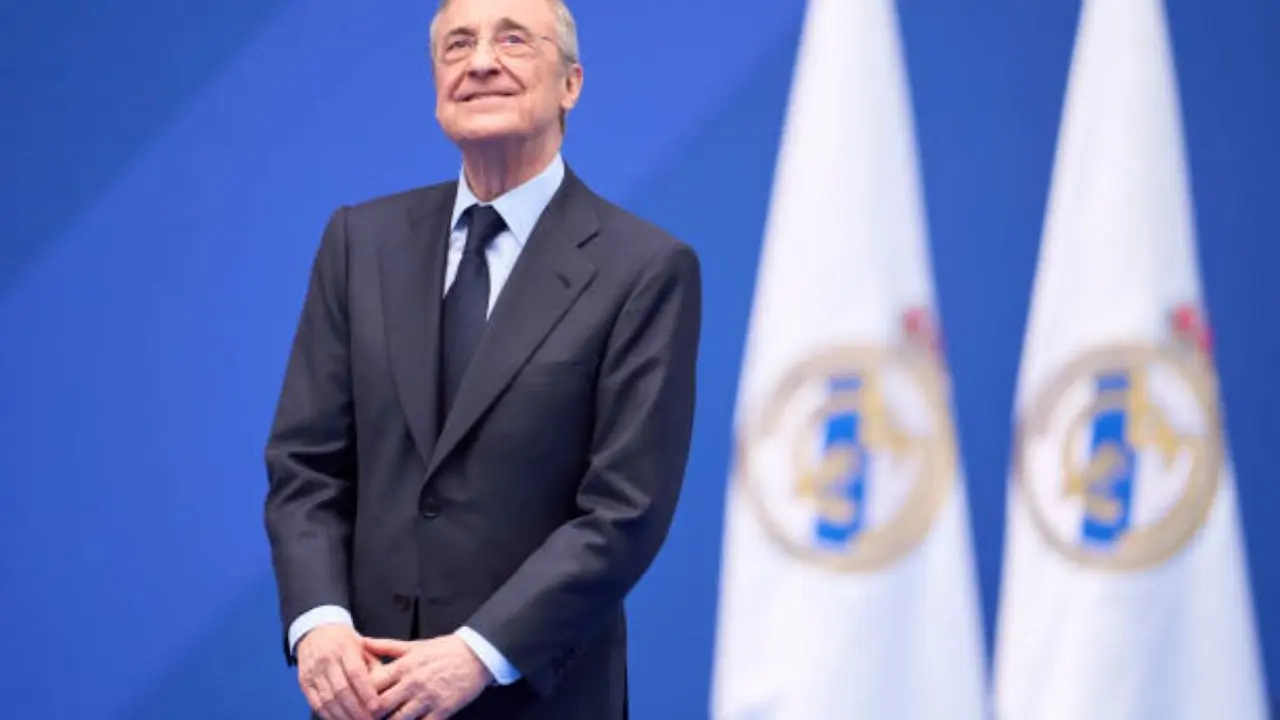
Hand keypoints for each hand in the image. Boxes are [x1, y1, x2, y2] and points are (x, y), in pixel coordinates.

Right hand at [296, 624, 380, 719]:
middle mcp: (326, 659)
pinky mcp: (304, 682)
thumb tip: (385, 686)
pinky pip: (316, 703)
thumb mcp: (361, 644)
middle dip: (356, 709)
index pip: (355, 672)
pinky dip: (328, 715)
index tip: (376, 706)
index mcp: (344, 647)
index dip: (365, 691)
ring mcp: (313, 671)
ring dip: (343, 716)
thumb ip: (372, 663)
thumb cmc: (344, 641)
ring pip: (328, 699)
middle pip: (341, 689)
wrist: (315, 632)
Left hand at [363, 635, 492, 719]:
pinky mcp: (442, 711)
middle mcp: (413, 683)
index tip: (356, 701)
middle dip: (370, 715)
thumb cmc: (444, 650)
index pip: (371, 685)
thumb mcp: (414, 645)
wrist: (477, 655)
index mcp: (404, 666)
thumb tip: (361, 641)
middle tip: (365, 717)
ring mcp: (428, 698)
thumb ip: (385, 646)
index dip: (360, 695)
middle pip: (380, 706)